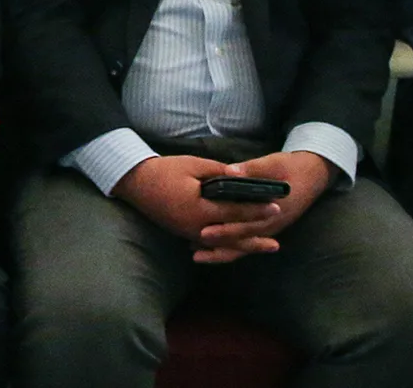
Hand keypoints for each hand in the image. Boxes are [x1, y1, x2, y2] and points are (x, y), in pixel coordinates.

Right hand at [111, 156, 282, 262]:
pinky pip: (211, 244)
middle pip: (233, 236)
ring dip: (246, 246)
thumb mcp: (192, 165)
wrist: (135, 182)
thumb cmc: (164, 171)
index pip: (235, 212)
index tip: (276, 207)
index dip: (256, 210)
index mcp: (200, 209)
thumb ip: (219, 172)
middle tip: (277, 240)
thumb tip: (241, 176)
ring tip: (267, 248)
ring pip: (223, 244)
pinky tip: (239, 247)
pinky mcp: (184, 233)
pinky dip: (227, 246)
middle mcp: (197, 227)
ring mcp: (189, 233)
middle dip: (256, 236)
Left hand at [192, 151, 330, 256]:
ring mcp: (269, 228)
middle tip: (193, 246)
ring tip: (196, 253)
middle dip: (218, 245)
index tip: (204, 233)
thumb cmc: (292, 168)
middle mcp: (272, 225)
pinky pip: (246, 241)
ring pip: (244, 246)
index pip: (247, 226)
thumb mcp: (274, 163)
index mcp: (274, 212)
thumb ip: (253, 169)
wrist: (313, 175)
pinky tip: (211, 247)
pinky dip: (230, 246)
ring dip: (221, 251)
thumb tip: (231, 171)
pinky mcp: (265, 227)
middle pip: (243, 242)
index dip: (226, 231)